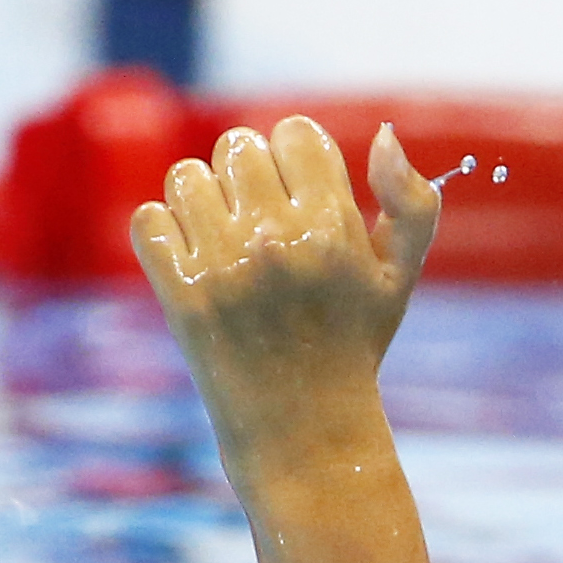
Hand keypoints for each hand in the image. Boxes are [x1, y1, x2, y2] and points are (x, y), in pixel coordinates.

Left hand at [131, 117, 438, 488]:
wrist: (305, 430)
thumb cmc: (351, 344)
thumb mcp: (398, 279)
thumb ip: (411, 204)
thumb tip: (386, 136)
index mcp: (335, 228)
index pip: (295, 132)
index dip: (296, 157)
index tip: (300, 196)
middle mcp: (278, 241)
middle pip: (237, 146)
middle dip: (248, 178)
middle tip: (261, 224)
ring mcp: (225, 267)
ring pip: (187, 177)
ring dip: (203, 202)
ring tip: (226, 243)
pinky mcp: (181, 294)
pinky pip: (150, 220)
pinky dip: (167, 236)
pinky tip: (196, 264)